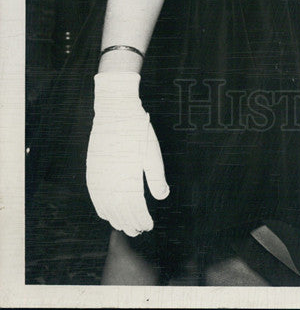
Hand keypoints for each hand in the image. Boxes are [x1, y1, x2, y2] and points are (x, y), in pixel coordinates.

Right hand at [86, 71, 169, 236]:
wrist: (115, 114)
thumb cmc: (138, 134)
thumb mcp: (152, 156)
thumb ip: (157, 179)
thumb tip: (163, 197)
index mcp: (128, 185)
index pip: (136, 212)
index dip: (143, 221)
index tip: (149, 226)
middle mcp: (110, 188)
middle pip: (121, 216)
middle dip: (131, 225)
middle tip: (140, 230)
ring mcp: (99, 183)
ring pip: (107, 212)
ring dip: (117, 220)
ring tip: (127, 224)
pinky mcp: (92, 175)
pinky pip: (96, 201)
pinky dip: (104, 211)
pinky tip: (110, 212)